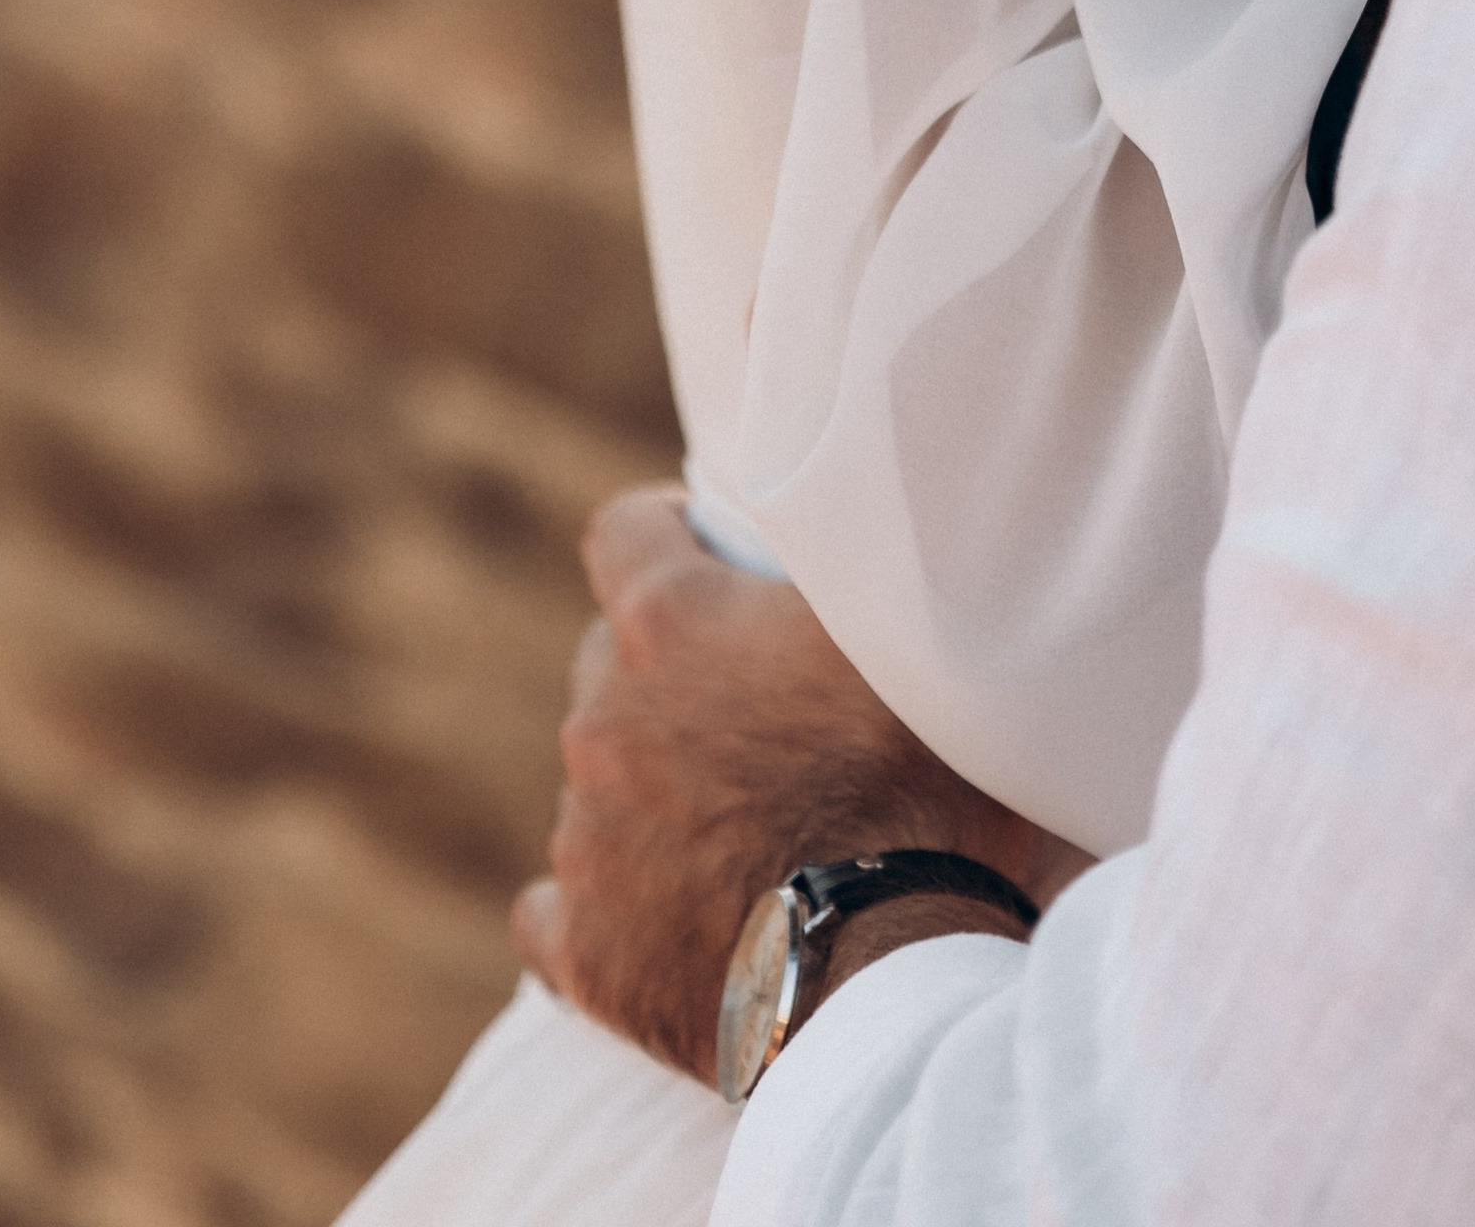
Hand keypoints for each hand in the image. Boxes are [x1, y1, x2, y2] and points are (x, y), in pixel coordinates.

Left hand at [510, 492, 1084, 1081]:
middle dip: (674, 678)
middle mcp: (602, 720)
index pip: (621, 532)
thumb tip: (861, 503)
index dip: (664, 534)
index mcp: (668, 624)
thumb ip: (850, 562)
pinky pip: (555, 913)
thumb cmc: (919, 783)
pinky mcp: (586, 951)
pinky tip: (660, 913)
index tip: (704, 555)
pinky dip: (604, 907)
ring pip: (598, 787)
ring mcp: (584, 840)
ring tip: (747, 830)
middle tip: (761, 717)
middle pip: (612, 664)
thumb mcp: (909, 628)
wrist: (888, 970)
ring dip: (653, 792)